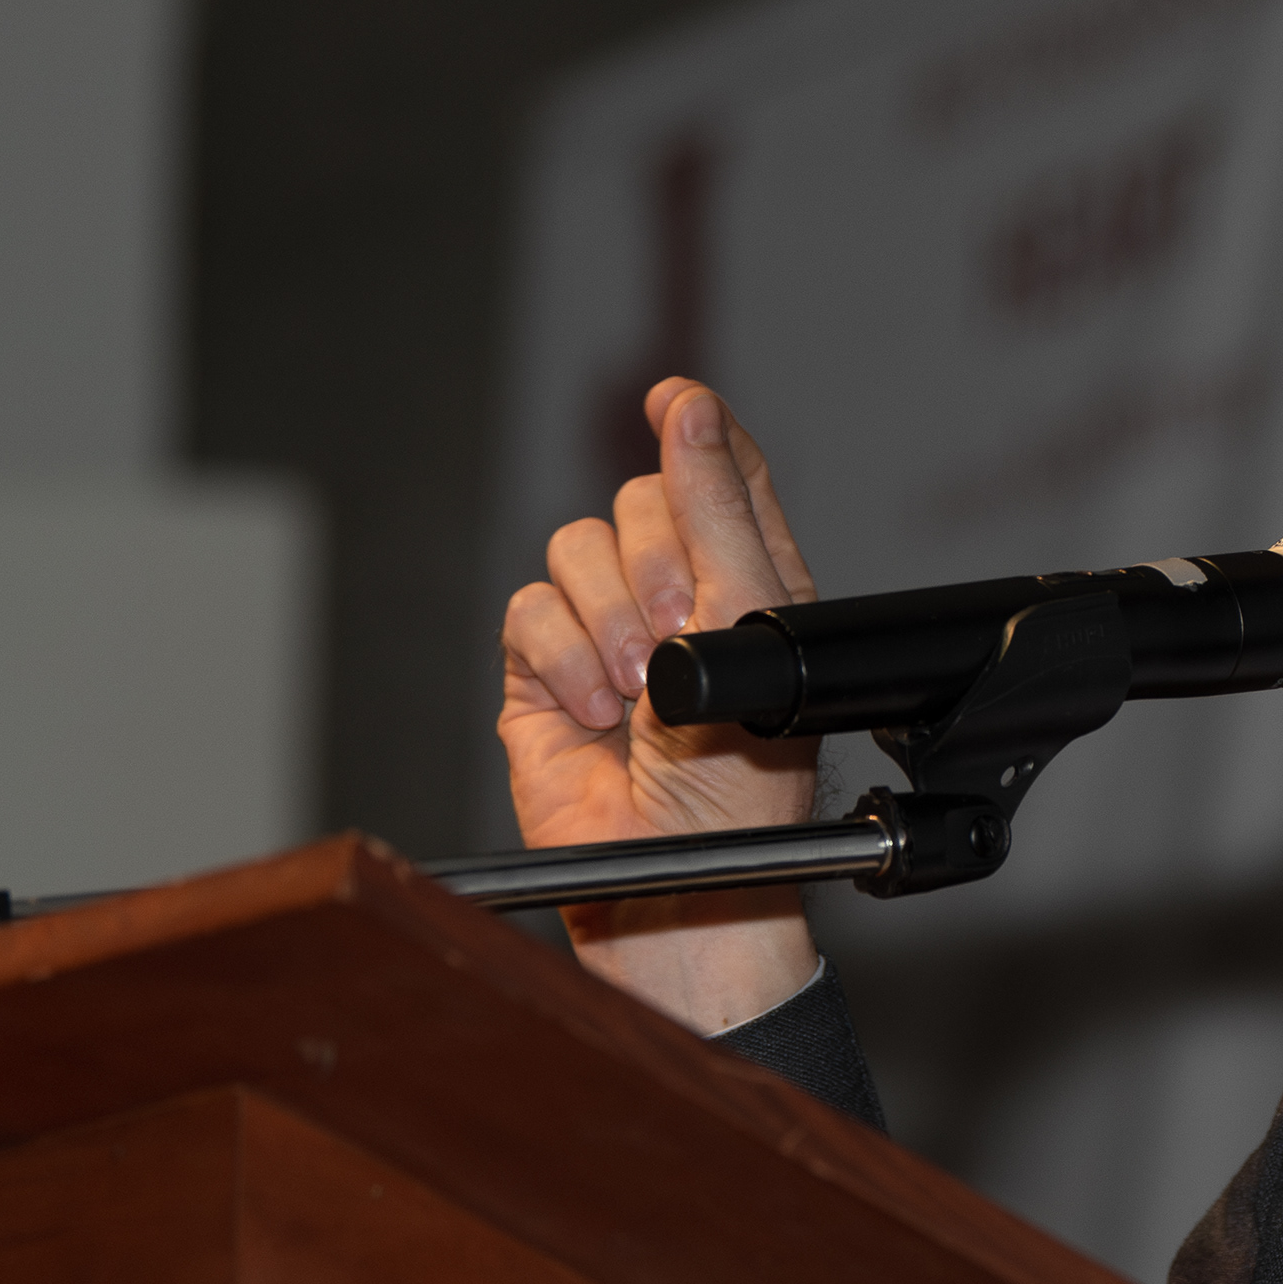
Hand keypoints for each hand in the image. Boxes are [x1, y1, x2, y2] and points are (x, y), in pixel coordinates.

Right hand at [497, 378, 824, 1031]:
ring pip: (575, 549)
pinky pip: (528, 608)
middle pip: (639, 501)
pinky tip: (593, 717)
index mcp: (754, 583)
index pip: (723, 473)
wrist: (673, 885)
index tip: (674, 398)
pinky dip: (560, 658)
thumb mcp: (751, 630)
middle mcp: (680, 600)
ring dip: (608, 621)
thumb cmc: (741, 787)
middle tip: (681, 635)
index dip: (698, 430)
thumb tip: (689, 406)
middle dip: (656, 562)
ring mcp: (607, 635)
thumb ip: (719, 510)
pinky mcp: (543, 673)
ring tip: (638, 698)